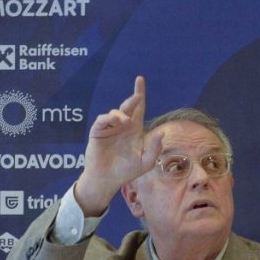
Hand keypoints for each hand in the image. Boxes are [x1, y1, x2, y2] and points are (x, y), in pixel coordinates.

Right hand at [74, 76, 164, 215]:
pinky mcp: (98, 132)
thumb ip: (155, 148)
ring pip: (115, 113)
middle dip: (133, 99)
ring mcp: (109, 128)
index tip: (140, 79)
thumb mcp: (146, 161)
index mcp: (135, 130)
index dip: (140, 94)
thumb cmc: (127, 171)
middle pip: (128, 107)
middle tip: (137, 96)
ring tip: (125, 122)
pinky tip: (114, 121)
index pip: (139, 109)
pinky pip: (102, 120)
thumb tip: (162, 132)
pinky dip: (107, 118)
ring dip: (121, 114)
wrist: (108, 180)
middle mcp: (122, 126)